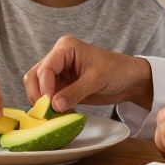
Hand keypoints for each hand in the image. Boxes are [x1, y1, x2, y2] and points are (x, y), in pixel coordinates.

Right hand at [23, 36, 152, 111]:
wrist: (129, 80)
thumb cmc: (117, 71)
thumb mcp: (96, 80)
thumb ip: (74, 92)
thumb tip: (54, 106)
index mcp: (65, 48)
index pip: (46, 68)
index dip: (45, 88)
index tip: (50, 105)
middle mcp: (58, 58)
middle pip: (34, 76)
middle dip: (38, 95)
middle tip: (46, 113)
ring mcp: (58, 72)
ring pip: (37, 87)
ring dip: (42, 103)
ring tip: (54, 116)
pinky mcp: (61, 86)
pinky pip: (48, 97)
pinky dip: (50, 108)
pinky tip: (61, 115)